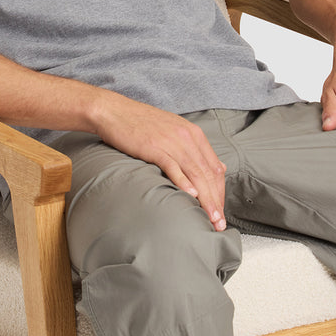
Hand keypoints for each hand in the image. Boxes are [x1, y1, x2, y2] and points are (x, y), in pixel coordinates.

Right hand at [92, 93, 227, 229]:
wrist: (115, 111)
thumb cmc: (143, 124)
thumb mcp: (176, 130)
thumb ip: (196, 149)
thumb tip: (219, 167)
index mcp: (194, 134)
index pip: (215, 168)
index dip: (220, 192)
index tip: (220, 211)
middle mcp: (187, 137)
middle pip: (208, 174)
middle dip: (216, 200)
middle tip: (220, 223)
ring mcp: (171, 142)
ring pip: (195, 174)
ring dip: (205, 199)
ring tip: (210, 218)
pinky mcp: (154, 147)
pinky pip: (172, 167)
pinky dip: (183, 182)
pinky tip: (190, 196)